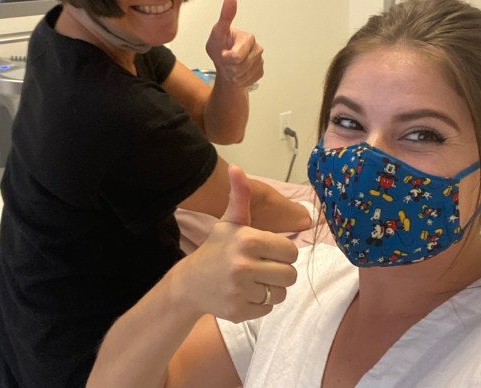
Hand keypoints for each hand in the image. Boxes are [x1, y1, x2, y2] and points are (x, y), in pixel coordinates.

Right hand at [174, 166, 298, 323]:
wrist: (189, 283)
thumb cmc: (216, 249)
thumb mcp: (229, 222)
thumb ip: (240, 197)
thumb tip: (237, 168)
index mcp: (247, 240)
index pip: (291, 251)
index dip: (282, 252)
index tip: (267, 251)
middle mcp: (244, 265)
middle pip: (290, 274)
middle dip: (279, 272)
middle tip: (261, 267)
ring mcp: (240, 290)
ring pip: (281, 293)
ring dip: (272, 289)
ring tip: (253, 281)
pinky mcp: (239, 311)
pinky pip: (269, 309)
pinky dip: (260, 303)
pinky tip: (245, 293)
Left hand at [205, 0, 263, 88]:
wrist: (223, 63)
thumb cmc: (219, 45)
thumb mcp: (218, 31)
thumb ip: (225, 16)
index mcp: (248, 38)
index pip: (236, 56)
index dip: (226, 58)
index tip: (222, 54)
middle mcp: (257, 48)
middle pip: (240, 67)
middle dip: (229, 67)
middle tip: (225, 60)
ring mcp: (260, 61)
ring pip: (244, 75)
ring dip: (233, 74)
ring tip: (230, 66)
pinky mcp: (260, 71)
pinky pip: (248, 80)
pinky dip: (239, 79)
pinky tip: (237, 72)